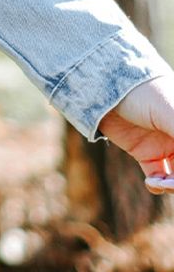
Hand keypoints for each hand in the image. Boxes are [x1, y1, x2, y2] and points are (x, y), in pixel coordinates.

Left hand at [96, 71, 173, 192]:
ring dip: (172, 186)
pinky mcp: (145, 153)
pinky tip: (151, 183)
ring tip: (158, 182)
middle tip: (170, 183)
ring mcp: (164, 145)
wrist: (105, 85)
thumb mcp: (168, 110)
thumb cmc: (142, 91)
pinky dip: (158, 186)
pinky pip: (159, 178)